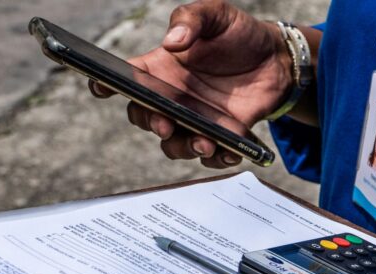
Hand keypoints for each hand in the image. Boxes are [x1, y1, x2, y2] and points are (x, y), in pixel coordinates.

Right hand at [89, 0, 292, 167]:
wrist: (275, 59)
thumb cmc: (238, 34)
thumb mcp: (216, 14)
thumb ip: (192, 19)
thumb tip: (173, 41)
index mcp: (160, 68)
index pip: (125, 77)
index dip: (105, 83)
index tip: (100, 86)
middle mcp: (171, 98)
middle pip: (144, 117)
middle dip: (150, 123)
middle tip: (164, 123)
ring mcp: (193, 120)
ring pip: (173, 144)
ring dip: (183, 147)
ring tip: (204, 142)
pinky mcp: (219, 136)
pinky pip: (209, 157)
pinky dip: (217, 158)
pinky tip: (229, 151)